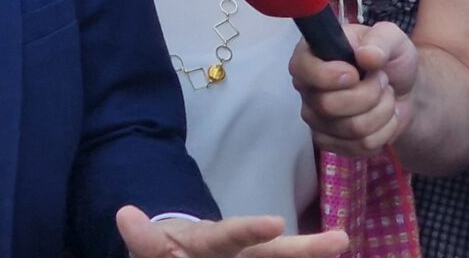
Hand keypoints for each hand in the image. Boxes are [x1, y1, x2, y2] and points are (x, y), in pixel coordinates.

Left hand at [116, 206, 350, 257]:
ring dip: (311, 254)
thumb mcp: (151, 247)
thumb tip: (124, 214)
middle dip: (306, 248)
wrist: (176, 253)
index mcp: (213, 241)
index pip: (231, 235)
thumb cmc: (166, 250)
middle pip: (274, 252)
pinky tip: (328, 256)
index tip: (277, 223)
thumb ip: (143, 237)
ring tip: (344, 243)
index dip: (251, 229)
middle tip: (341, 240)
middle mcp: (240, 251)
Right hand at [288, 22, 417, 155]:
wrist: (403, 91)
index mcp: (311, 55)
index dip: (329, 76)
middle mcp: (307, 88)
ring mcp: (316, 119)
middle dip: (369, 95)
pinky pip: (360, 147)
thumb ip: (381, 40)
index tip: (356, 73)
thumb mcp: (392, 38)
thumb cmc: (389, 59)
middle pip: (329, 105)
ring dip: (382, 112)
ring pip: (351, 129)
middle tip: (382, 81)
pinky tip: (384, 118)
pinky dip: (384, 132)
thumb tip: (366, 56)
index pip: (301, 70)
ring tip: (386, 97)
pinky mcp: (330, 143)